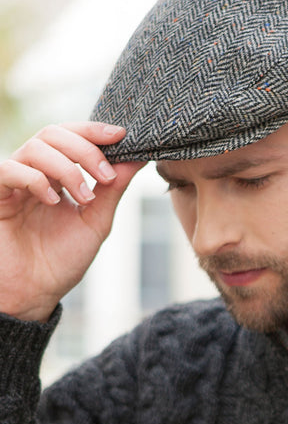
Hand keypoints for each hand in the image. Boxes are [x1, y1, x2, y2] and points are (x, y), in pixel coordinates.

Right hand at [0, 122, 144, 321]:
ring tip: (84, 197)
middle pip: (54, 133)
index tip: (122, 134)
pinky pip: (9, 170)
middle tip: (106, 175)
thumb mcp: (97, 220)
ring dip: (68, 167)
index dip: (95, 131)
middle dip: (86, 148)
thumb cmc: (63, 259)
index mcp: (58, 175)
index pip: (73, 137)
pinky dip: (36, 179)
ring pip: (36, 147)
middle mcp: (34, 172)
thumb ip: (114, 188)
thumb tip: (139, 157)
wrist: (35, 293)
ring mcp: (13, 182)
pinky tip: (53, 200)